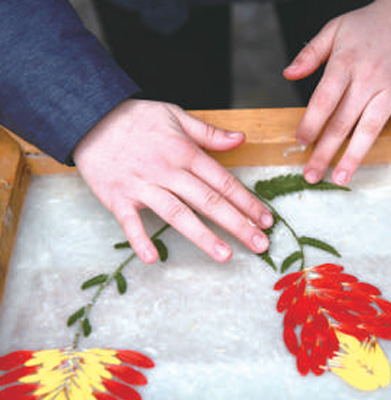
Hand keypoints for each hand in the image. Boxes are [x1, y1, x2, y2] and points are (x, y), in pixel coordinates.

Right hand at [73, 99, 271, 262]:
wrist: (91, 117)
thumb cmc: (136, 118)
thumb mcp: (176, 115)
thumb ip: (209, 132)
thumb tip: (241, 139)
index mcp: (185, 152)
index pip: (223, 181)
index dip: (247, 201)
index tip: (265, 220)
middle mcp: (168, 171)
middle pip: (208, 200)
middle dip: (237, 224)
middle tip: (259, 245)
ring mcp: (143, 185)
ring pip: (177, 214)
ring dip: (202, 236)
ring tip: (225, 255)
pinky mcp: (118, 197)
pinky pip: (130, 222)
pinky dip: (140, 240)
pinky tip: (153, 259)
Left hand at [283, 0, 390, 184]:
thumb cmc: (369, 25)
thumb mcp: (335, 30)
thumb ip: (310, 54)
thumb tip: (288, 74)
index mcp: (345, 63)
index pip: (323, 100)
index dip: (311, 124)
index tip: (301, 142)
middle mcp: (368, 78)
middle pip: (342, 122)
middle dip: (324, 152)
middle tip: (311, 175)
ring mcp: (390, 88)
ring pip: (368, 129)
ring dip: (352, 157)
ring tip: (339, 178)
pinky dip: (379, 143)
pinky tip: (367, 162)